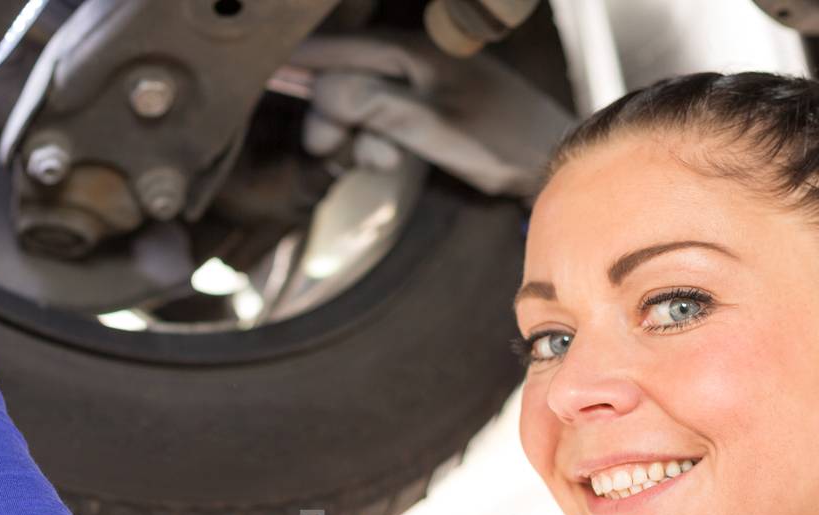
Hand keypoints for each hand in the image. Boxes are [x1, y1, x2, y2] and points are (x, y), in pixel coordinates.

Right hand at [288, 30, 575, 200]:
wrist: (552, 160)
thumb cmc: (504, 142)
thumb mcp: (434, 129)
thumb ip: (377, 106)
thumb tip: (323, 92)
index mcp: (414, 52)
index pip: (339, 48)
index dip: (300, 65)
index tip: (266, 77)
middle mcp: (414, 58)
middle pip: (345, 78)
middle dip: (332, 115)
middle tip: (329, 151)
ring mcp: (421, 81)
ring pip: (363, 102)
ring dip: (359, 134)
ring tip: (381, 162)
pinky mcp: (428, 105)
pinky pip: (384, 116)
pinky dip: (378, 138)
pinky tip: (390, 160)